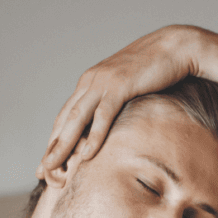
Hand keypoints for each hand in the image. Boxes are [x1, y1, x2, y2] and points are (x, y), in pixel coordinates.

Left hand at [37, 25, 200, 178]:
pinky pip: (103, 115)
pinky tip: (86, 155)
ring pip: (76, 119)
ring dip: (62, 145)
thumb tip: (110, 124)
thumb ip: (114, 103)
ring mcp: (103, 83)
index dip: (54, 140)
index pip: (66, 116)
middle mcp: (90, 82)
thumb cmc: (155, 70)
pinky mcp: (120, 86)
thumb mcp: (127, 88)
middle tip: (42, 172)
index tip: (46, 162)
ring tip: (52, 167)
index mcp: (89, 83)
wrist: (175, 46)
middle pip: (64, 120)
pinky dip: (94, 136)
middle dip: (52, 148)